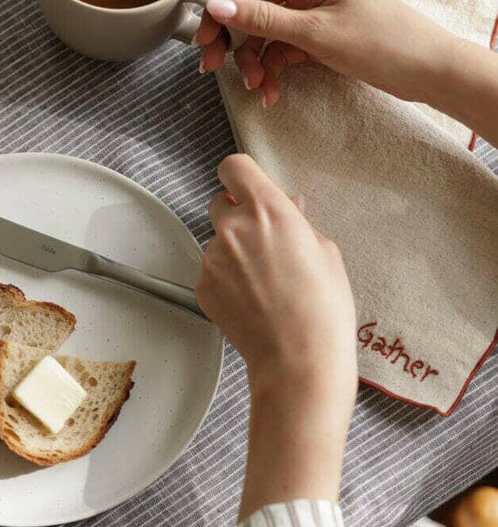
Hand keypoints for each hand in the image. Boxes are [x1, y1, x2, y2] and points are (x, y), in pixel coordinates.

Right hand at [195, 0, 447, 107]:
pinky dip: (272, 71)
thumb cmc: (381, 41)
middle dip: (234, 41)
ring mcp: (311, 13)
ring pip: (263, 35)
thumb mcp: (314, 32)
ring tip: (259, 87)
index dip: (221, 8)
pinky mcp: (317, 37)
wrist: (426, 69)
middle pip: (250, 9)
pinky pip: (281, 51)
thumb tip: (217, 5)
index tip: (205, 40)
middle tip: (216, 69)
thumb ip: (262, 19)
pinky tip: (272, 91)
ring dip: (253, 62)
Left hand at [195, 155, 357, 516]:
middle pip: (220, 201)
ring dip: (232, 251)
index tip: (247, 185)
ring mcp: (212, 258)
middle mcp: (232, 229)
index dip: (240, 175)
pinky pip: (211, 270)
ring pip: (216, 241)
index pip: (234, 167)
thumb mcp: (325, 251)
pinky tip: (251, 298)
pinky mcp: (201, 285)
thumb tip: (285, 206)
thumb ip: (296, 221)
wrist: (299, 359)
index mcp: (268, 211)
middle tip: (262, 239)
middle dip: (237, 214)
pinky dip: (225, 278)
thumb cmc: (323, 308)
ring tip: (264, 281)